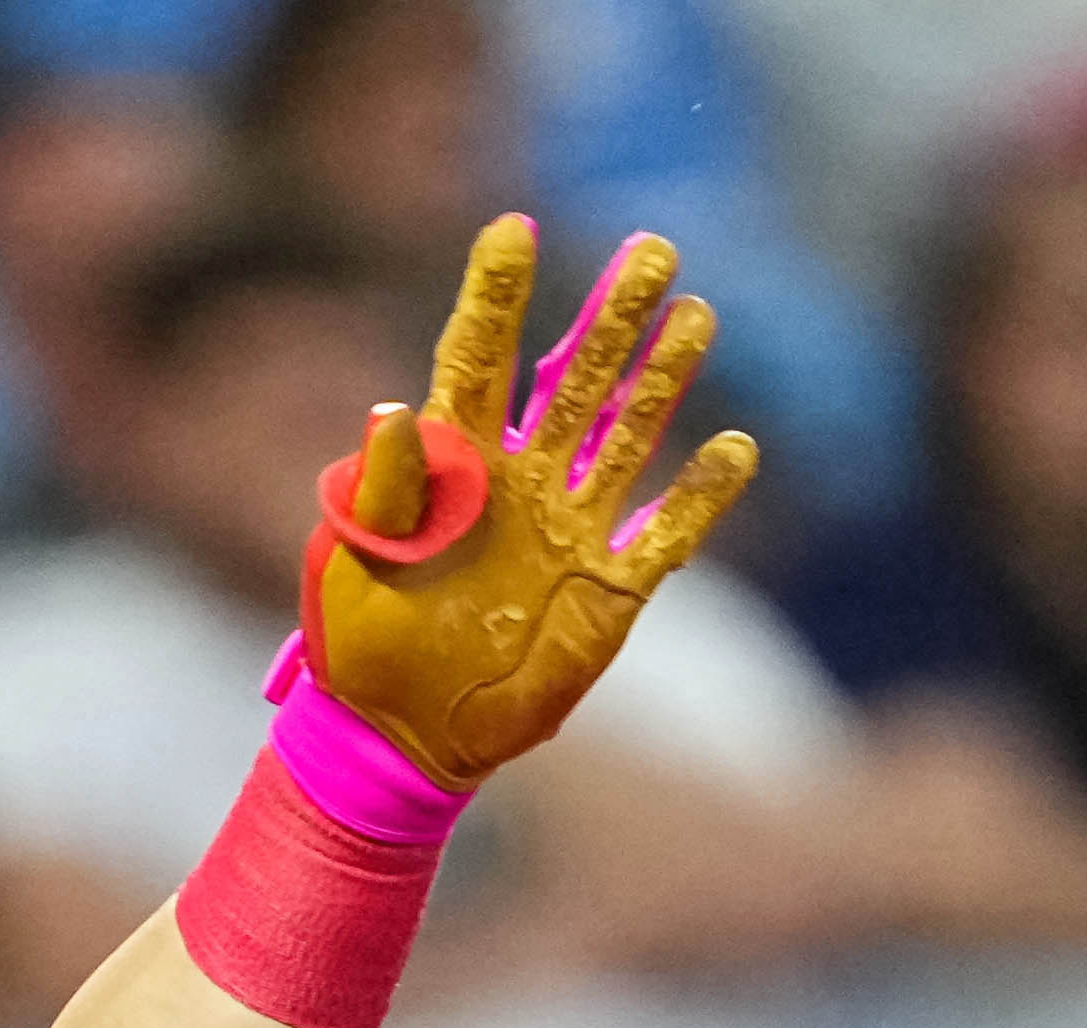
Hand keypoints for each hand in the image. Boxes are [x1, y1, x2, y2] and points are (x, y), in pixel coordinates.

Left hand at [303, 215, 761, 792]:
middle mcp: (522, 483)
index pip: (479, 361)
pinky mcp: (607, 591)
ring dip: (663, 379)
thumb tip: (392, 410)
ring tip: (696, 314)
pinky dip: (700, 496)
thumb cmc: (362, 645)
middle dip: (613, 318)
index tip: (513, 230)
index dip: (497, 297)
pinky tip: (733, 449)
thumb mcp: (353, 565)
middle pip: (577, 382)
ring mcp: (570, 531)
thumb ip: (380, 490)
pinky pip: (666, 534)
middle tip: (652, 249)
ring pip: (628, 437)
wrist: (400, 738)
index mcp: (453, 468)